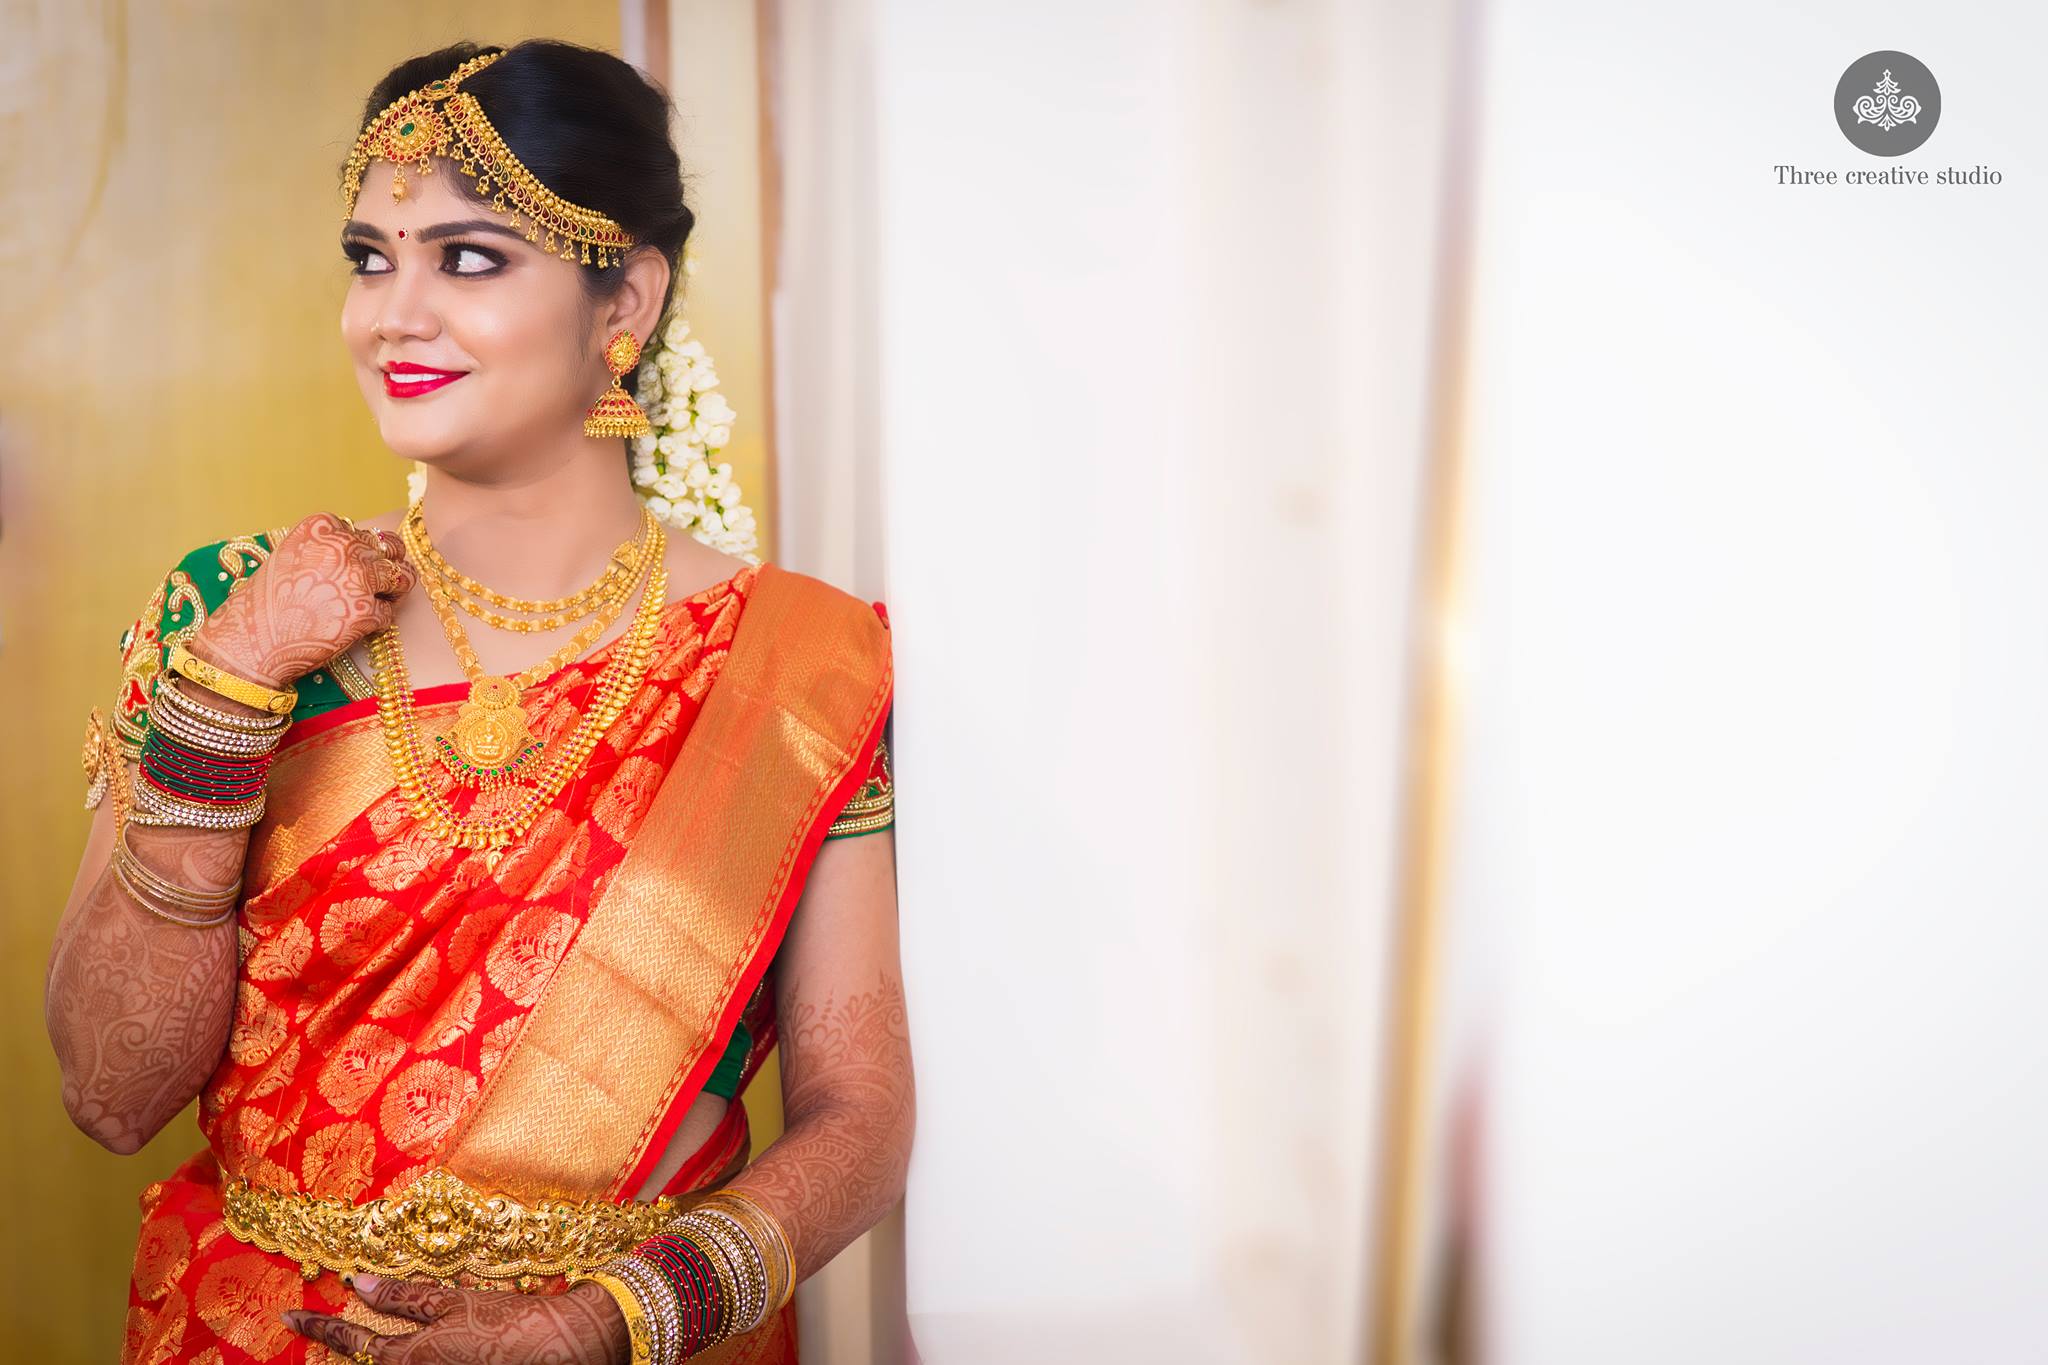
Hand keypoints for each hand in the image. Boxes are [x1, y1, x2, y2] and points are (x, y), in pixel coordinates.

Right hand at [187, 512, 414, 688]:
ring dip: (395, 592)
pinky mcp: (366, 611)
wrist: (249, 643)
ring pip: (403, 576)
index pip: (365, 533)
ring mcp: (357, 578)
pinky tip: (354, 628)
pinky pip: (389, 613)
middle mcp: (343, 546)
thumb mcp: (290, 557)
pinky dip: (377, 622)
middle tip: (376, 587)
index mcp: (322, 527)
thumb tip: (362, 550)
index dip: (365, 553)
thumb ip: (324, 549)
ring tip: (376, 604)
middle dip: (387, 568)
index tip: (354, 569)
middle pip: (389, 550)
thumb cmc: (265, 604)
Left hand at [281, 1272, 629, 1364]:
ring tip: (390, 1335)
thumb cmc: (509, 1320)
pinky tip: (431, 1345)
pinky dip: (415, 1354)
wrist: (563, 1348)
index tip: (290, 1316)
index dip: (320, 1327)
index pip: (352, 1341)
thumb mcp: (454, 1302)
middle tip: (321, 1327)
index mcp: (410, 1356)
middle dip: (346, 1349)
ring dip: (386, 1351)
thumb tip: (359, 1283)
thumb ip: (405, 1296)